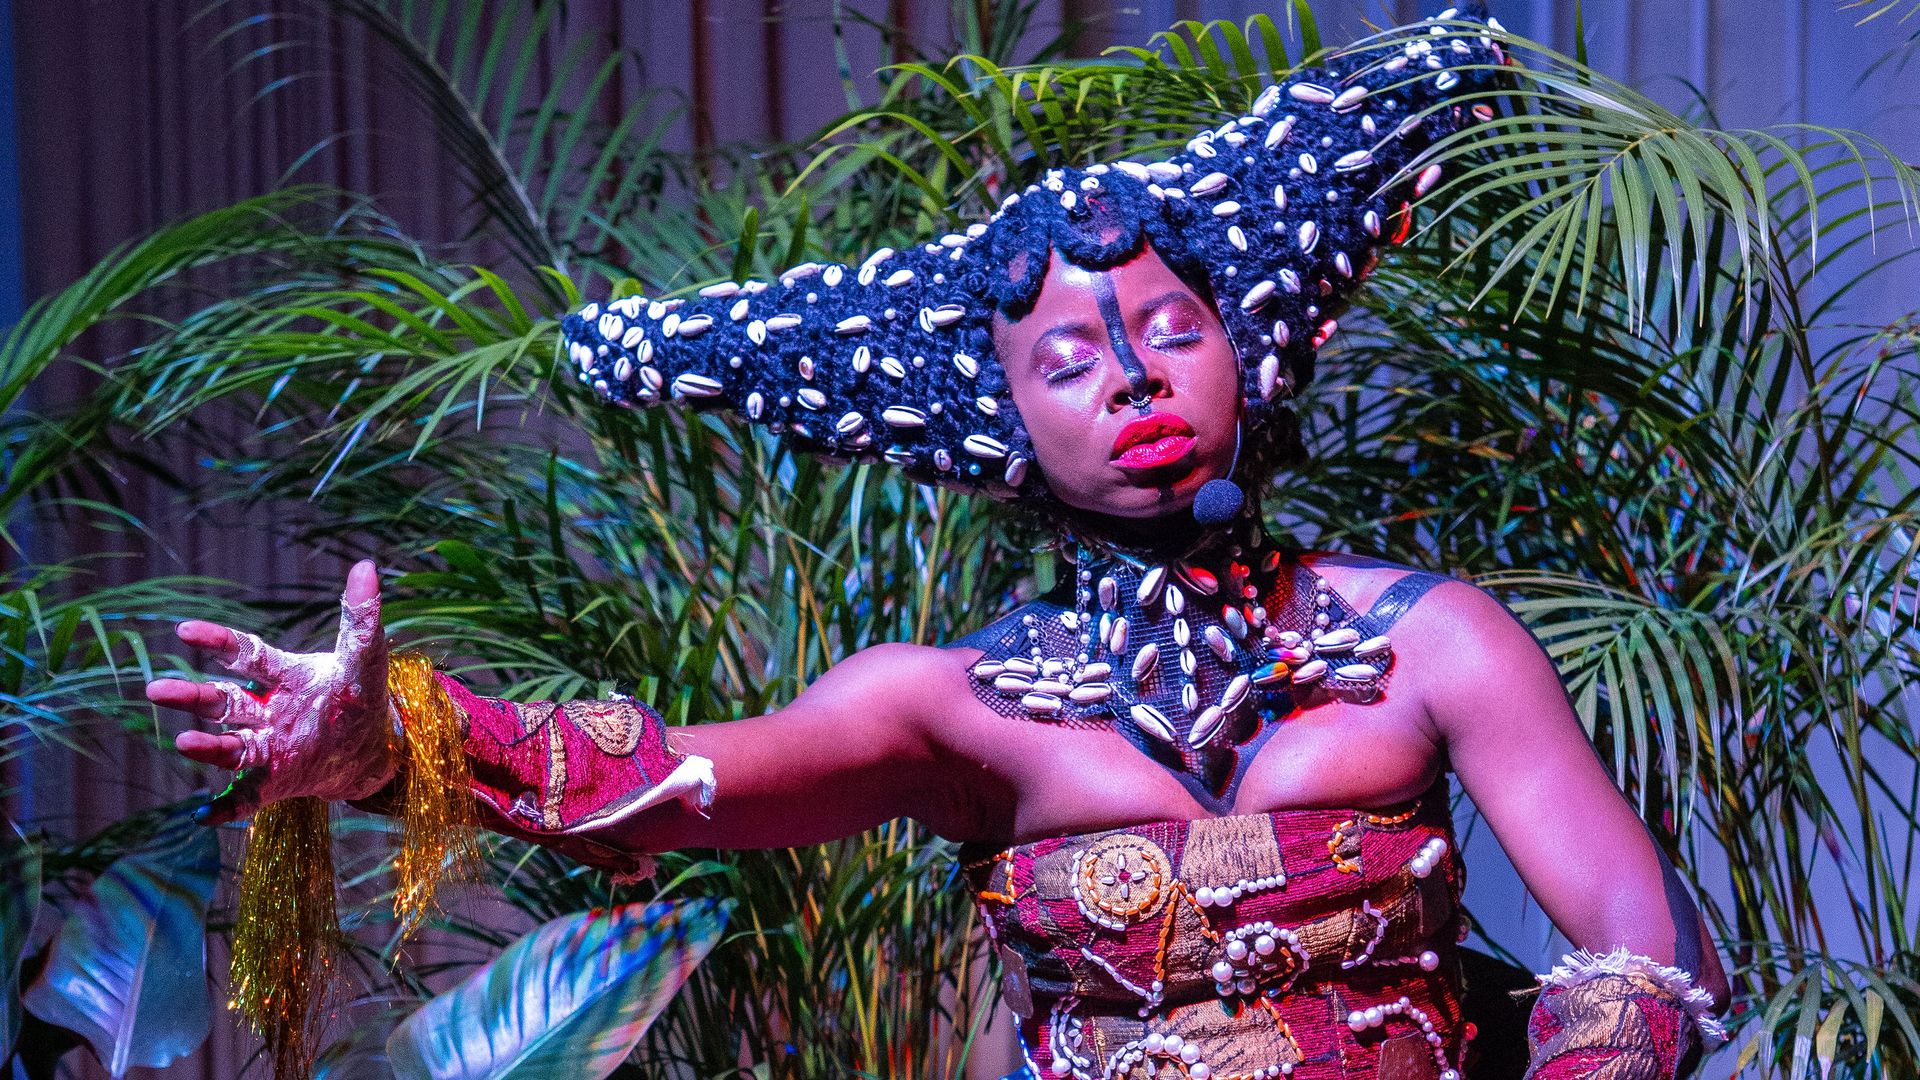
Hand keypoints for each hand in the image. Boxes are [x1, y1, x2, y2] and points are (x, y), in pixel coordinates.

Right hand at [151, 559, 399, 824]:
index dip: (216, 641)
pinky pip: (248, 795)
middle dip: (190, 696)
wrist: (373, 748)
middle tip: (156, 689)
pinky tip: (204, 817)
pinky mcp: (279, 779)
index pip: (244, 654)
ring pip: (230, 746)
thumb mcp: (366, 658)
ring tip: (183, 742)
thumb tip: (366, 567)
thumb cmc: (360, 696)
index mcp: (284, 676)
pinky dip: (226, 807)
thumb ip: (361, 617)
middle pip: (222, 701)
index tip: (184, 630)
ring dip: (206, 747)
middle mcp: (267, 710)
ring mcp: (269, 746)